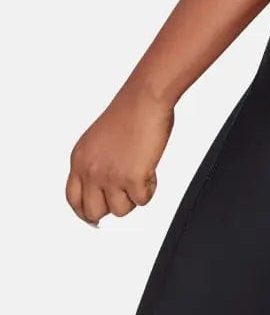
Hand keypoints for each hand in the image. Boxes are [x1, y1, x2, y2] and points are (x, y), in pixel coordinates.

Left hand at [66, 78, 174, 227]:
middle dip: (112, 206)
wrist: (145, 98)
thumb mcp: (98, 140)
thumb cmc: (130, 111)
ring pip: (120, 210)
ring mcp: (110, 176)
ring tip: (141, 174)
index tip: (94, 216)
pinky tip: (150, 170)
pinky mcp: (132, 178)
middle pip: (93, 212)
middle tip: (126, 194)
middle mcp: (91, 170)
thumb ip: (95, 163)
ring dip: (133, 196)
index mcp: (79, 159)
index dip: (84, 211)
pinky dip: (150, 189)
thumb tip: (103, 188)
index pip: (73, 199)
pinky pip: (143, 201)